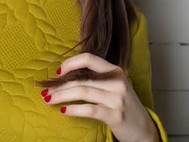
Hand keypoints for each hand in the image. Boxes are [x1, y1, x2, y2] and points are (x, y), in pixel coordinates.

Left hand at [40, 53, 160, 141]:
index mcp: (115, 71)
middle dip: (59, 85)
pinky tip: (63, 111)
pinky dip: (73, 109)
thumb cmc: (122, 105)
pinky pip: (89, 109)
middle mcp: (117, 82)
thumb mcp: (113, 86)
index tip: (57, 72)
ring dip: (61, 96)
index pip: (89, 58)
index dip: (70, 63)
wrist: (143, 129)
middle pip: (81, 79)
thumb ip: (95, 78)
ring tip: (48, 100)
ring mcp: (117, 99)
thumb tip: (64, 76)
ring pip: (82, 92)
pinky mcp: (116, 115)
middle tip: (45, 91)